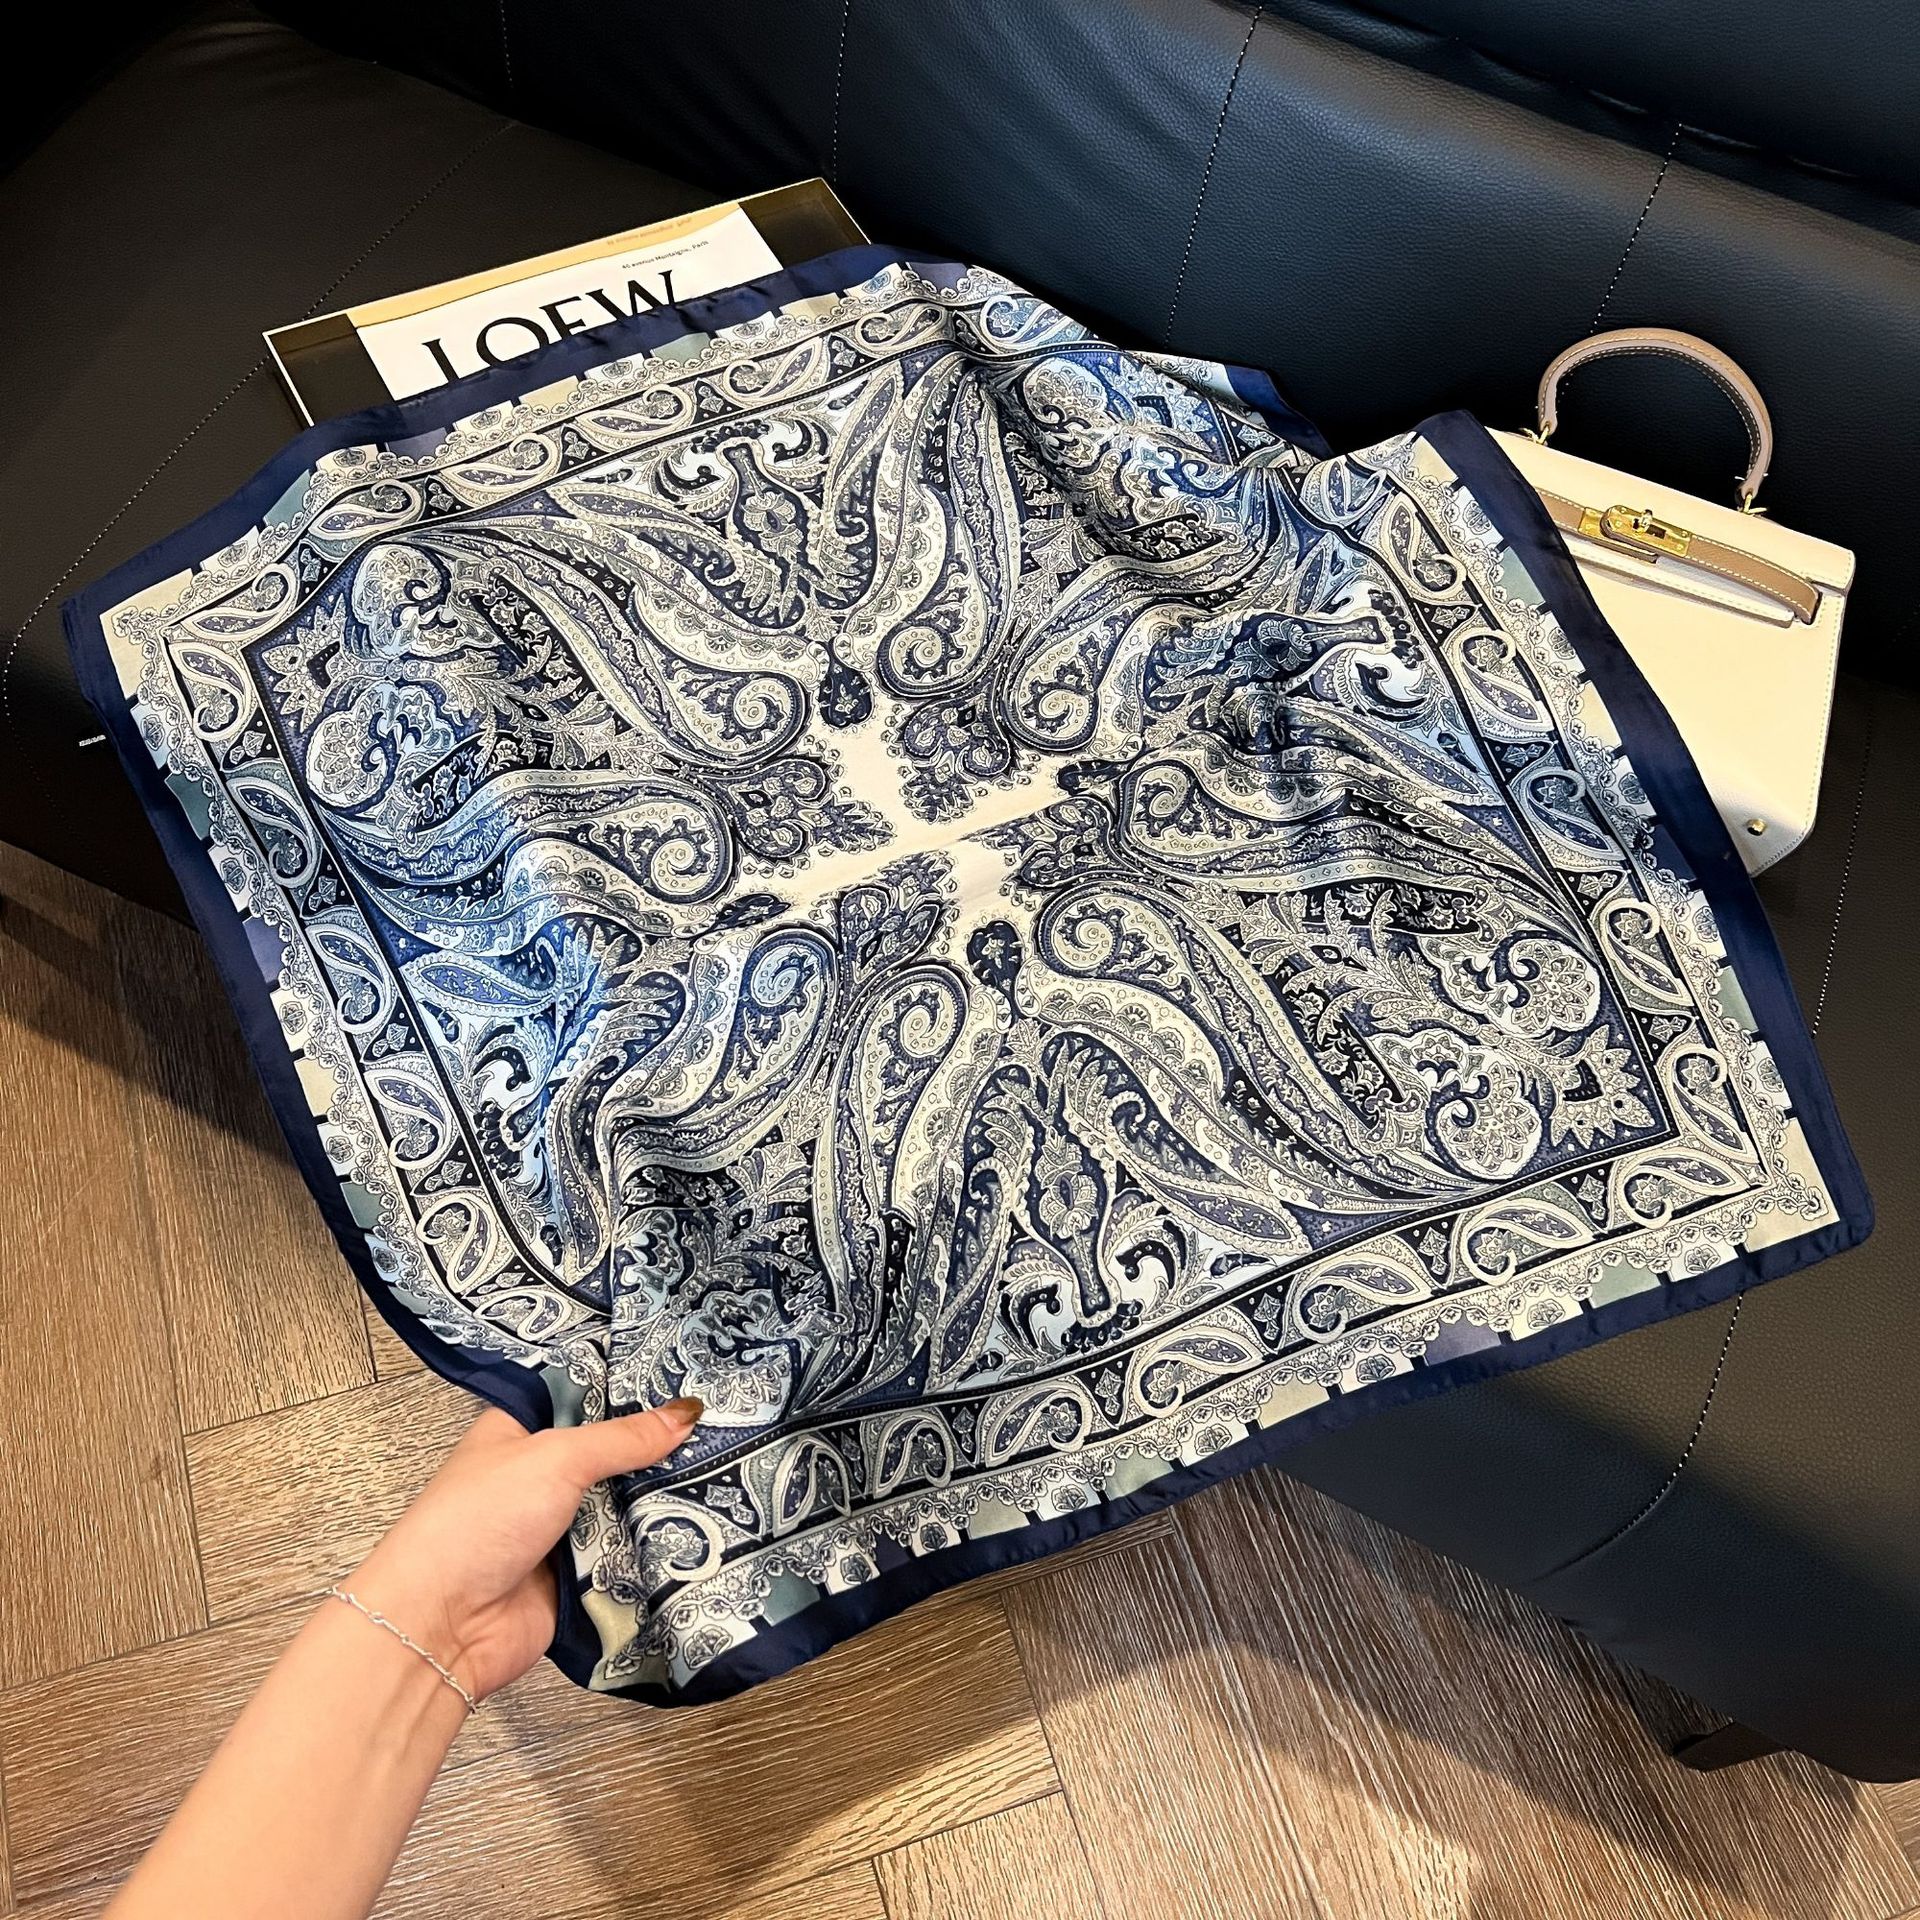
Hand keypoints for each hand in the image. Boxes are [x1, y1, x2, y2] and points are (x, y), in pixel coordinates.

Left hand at [348, 1398, 701, 1701]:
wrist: (444, 1627)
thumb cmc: (475, 1524)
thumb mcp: (554, 1459)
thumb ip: (623, 1438)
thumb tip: (685, 1412)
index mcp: (522, 1431)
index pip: (588, 1398)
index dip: (634, 1392)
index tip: (692, 1380)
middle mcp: (542, 1478)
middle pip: (616, 1456)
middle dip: (660, 1451)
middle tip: (727, 1431)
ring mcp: (560, 1530)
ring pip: (627, 1507)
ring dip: (662, 1503)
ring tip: (732, 1477)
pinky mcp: (578, 1577)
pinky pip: (628, 1556)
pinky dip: (655, 1550)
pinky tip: (706, 1531)